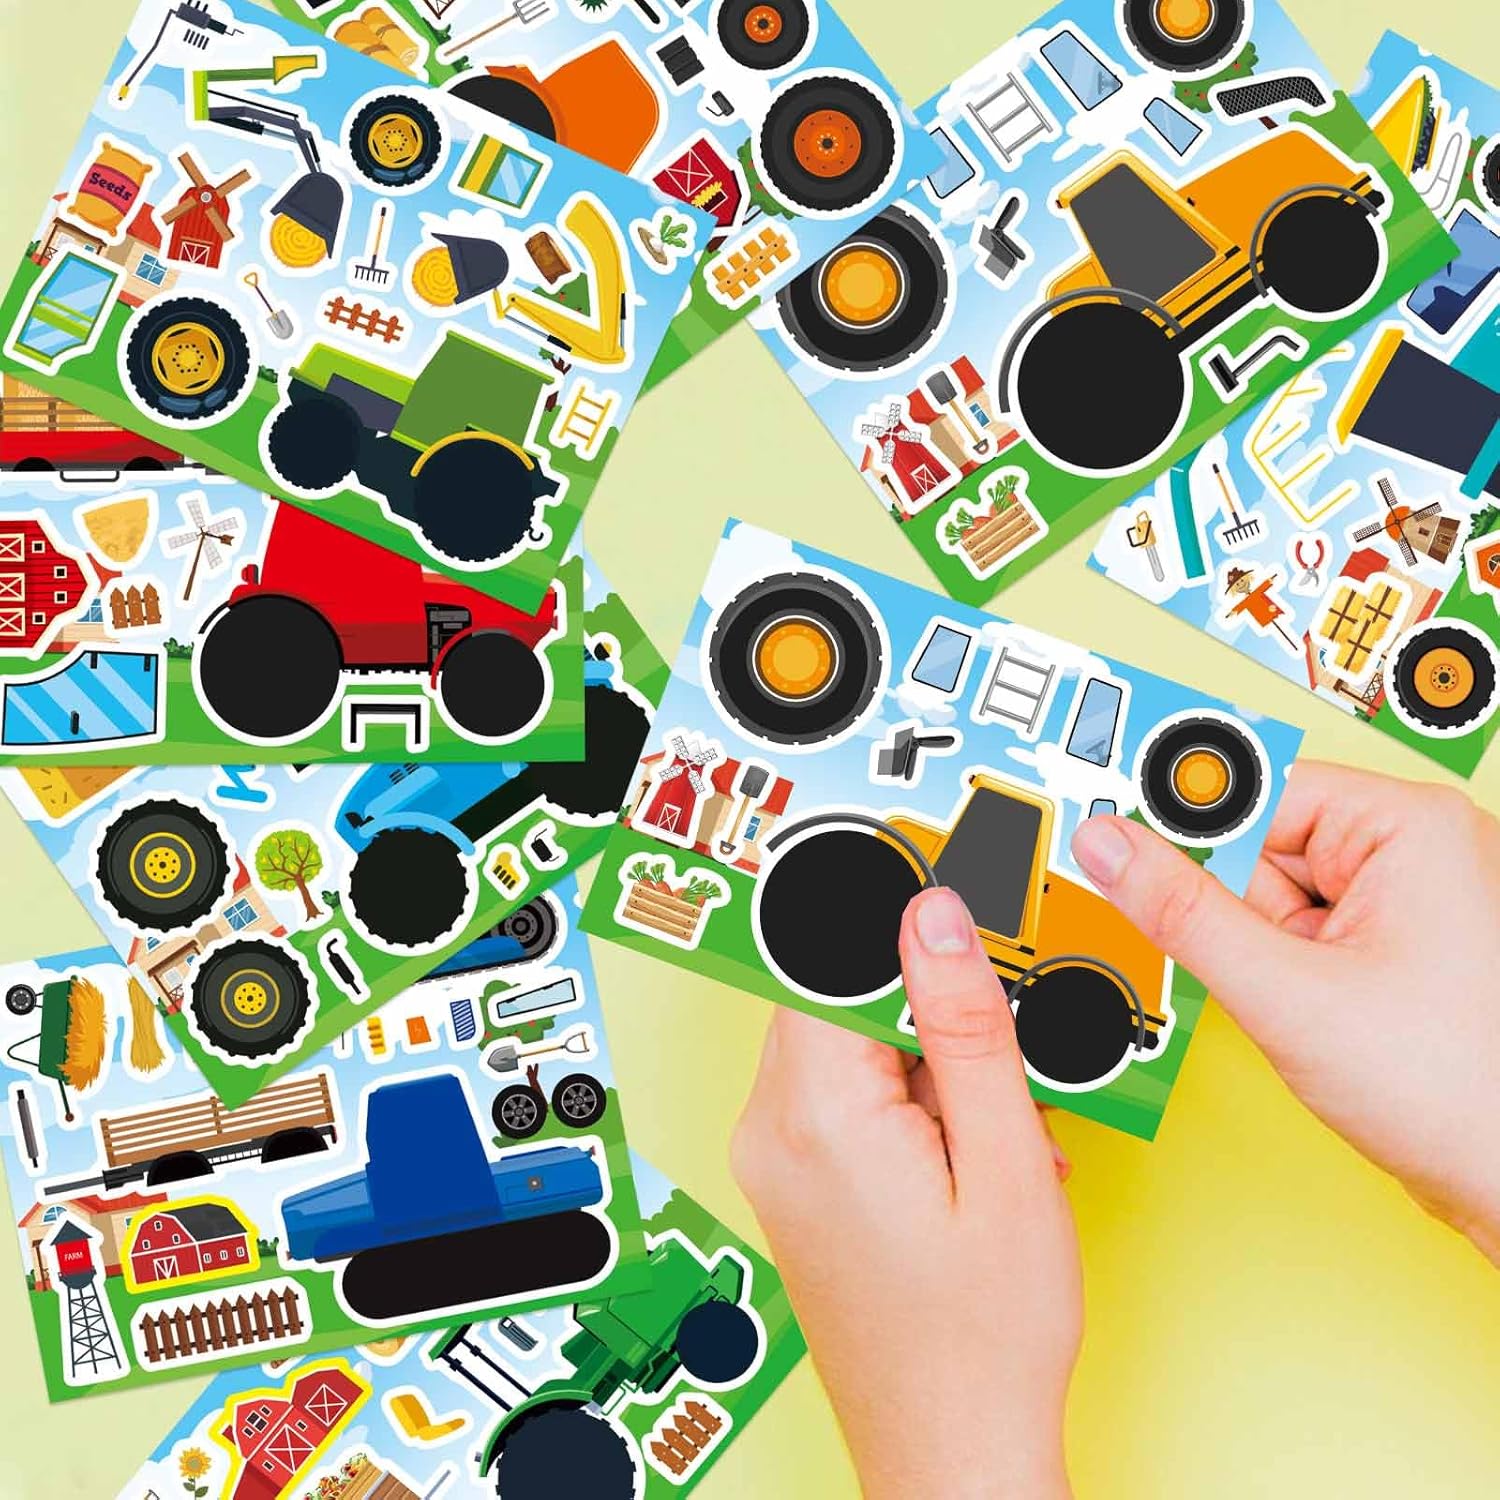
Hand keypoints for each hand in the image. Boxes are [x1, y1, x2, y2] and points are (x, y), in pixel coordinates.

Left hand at [733, 887, 1080, 1499]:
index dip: (892, 924)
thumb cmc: (984, 1340)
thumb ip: (966, 1025)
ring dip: (928, 1067)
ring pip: (851, 1049)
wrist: (954, 1458)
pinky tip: (969, 1158)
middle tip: (998, 1062)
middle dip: (928, 1013)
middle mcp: (771, 1132)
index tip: (947, 902)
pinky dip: (910, 1106)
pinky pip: (845, 1101)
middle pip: (841, 1000)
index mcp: (813, 1115)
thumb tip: (935, 915)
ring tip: (994, 1135)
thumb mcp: (1003, 1163)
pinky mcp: (795, 1185)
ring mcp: (775, 1162)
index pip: (826, 957)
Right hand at [1071, 762, 1499, 1263]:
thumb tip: (1109, 845)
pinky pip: (1310, 934)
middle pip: (1264, 846)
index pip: (1256, 793)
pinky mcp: (1405, 946)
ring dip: (1269, 955)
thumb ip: (1182, 911)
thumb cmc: (1458, 1096)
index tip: (1118, 851)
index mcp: (1410, 827)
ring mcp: (1416, 901)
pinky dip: (1293, 975)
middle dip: (1242, 917)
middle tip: (1271, 978)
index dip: (1189, 839)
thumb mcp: (1288, 995)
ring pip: (1281, 897)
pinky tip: (1327, 1020)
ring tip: (1318, 1013)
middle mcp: (1420, 849)